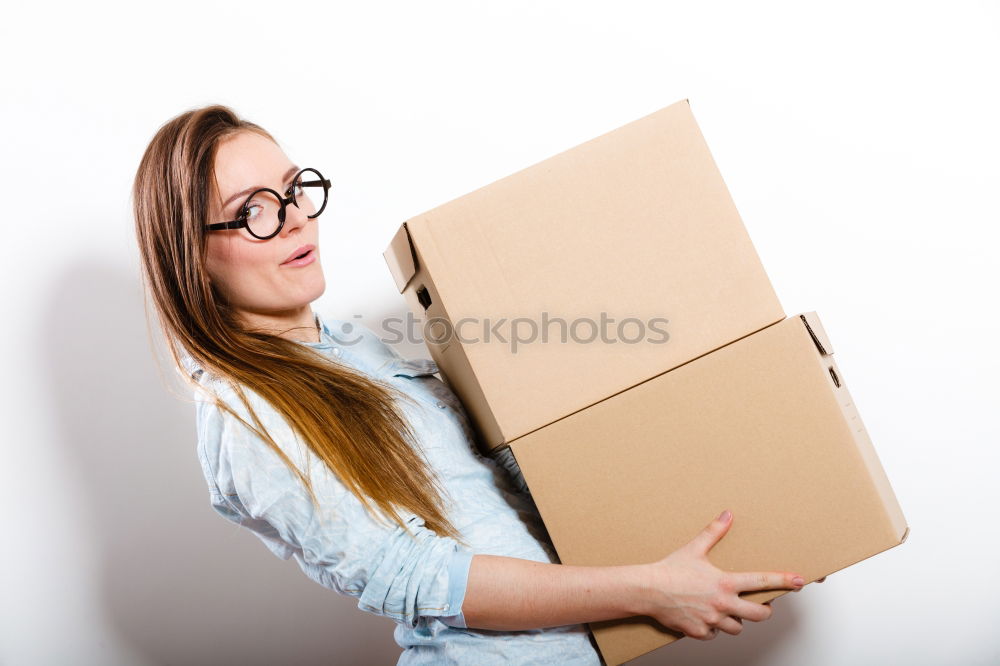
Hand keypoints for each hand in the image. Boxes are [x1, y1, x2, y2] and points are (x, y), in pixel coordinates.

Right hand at [636, 510, 804, 639]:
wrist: (648, 590)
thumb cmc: (670, 569)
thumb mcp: (694, 548)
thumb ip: (714, 532)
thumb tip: (727, 514)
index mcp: (725, 582)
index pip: (761, 581)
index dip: (782, 581)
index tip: (799, 581)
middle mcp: (722, 604)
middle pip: (759, 615)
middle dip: (764, 611)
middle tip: (761, 607)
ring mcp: (712, 620)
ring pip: (737, 628)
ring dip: (735, 621)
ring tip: (726, 611)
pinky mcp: (699, 632)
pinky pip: (713, 635)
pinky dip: (712, 629)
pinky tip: (705, 619)